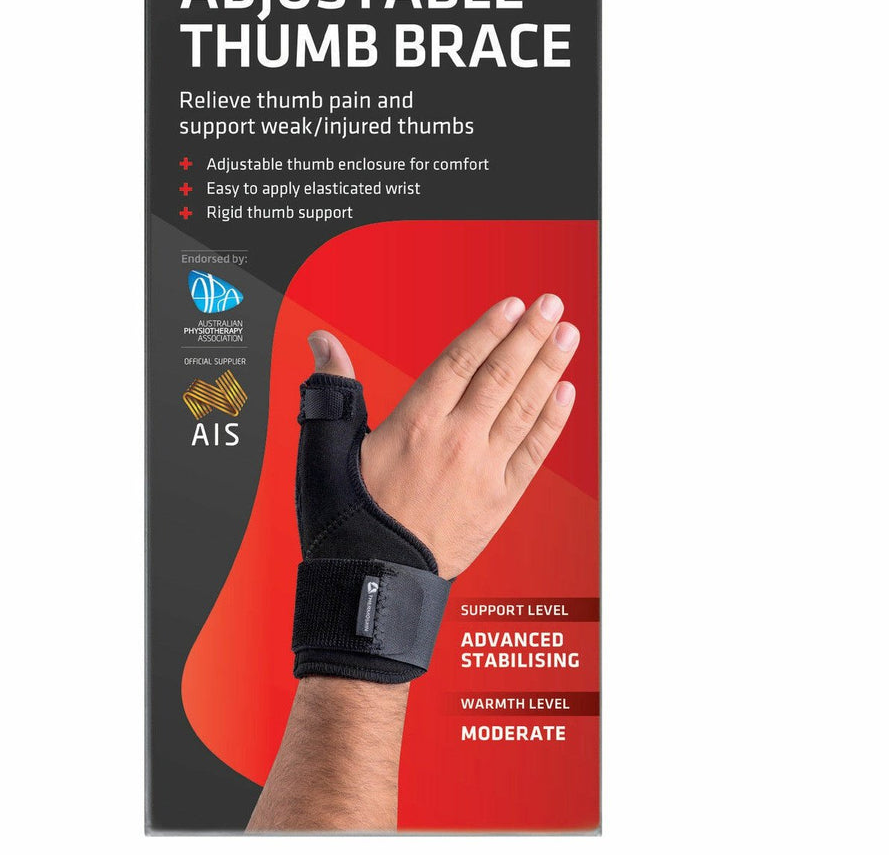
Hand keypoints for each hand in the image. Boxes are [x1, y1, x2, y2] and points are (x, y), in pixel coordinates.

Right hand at [306, 296, 578, 577]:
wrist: (373, 585)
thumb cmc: (347, 521)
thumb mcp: (324, 450)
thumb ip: (333, 390)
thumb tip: (322, 342)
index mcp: (414, 424)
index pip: (461, 362)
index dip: (489, 329)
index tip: (512, 305)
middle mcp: (455, 442)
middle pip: (500, 376)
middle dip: (529, 336)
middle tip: (551, 304)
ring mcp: (482, 472)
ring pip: (523, 408)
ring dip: (549, 369)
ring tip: (567, 336)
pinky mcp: (499, 502)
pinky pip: (533, 454)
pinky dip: (552, 422)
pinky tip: (566, 394)